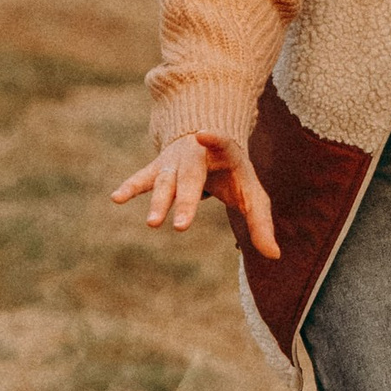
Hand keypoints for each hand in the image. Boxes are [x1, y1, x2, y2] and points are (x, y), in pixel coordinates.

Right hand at [109, 130, 278, 260]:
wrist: (205, 142)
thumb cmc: (233, 174)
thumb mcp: (252, 195)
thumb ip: (261, 224)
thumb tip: (274, 256)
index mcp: (224, 152)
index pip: (221, 143)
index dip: (214, 138)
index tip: (203, 134)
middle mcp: (195, 154)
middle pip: (190, 177)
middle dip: (184, 201)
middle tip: (180, 226)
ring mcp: (173, 162)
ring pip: (166, 182)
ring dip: (160, 203)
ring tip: (153, 224)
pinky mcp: (158, 170)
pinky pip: (143, 179)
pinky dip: (130, 188)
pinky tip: (116, 198)